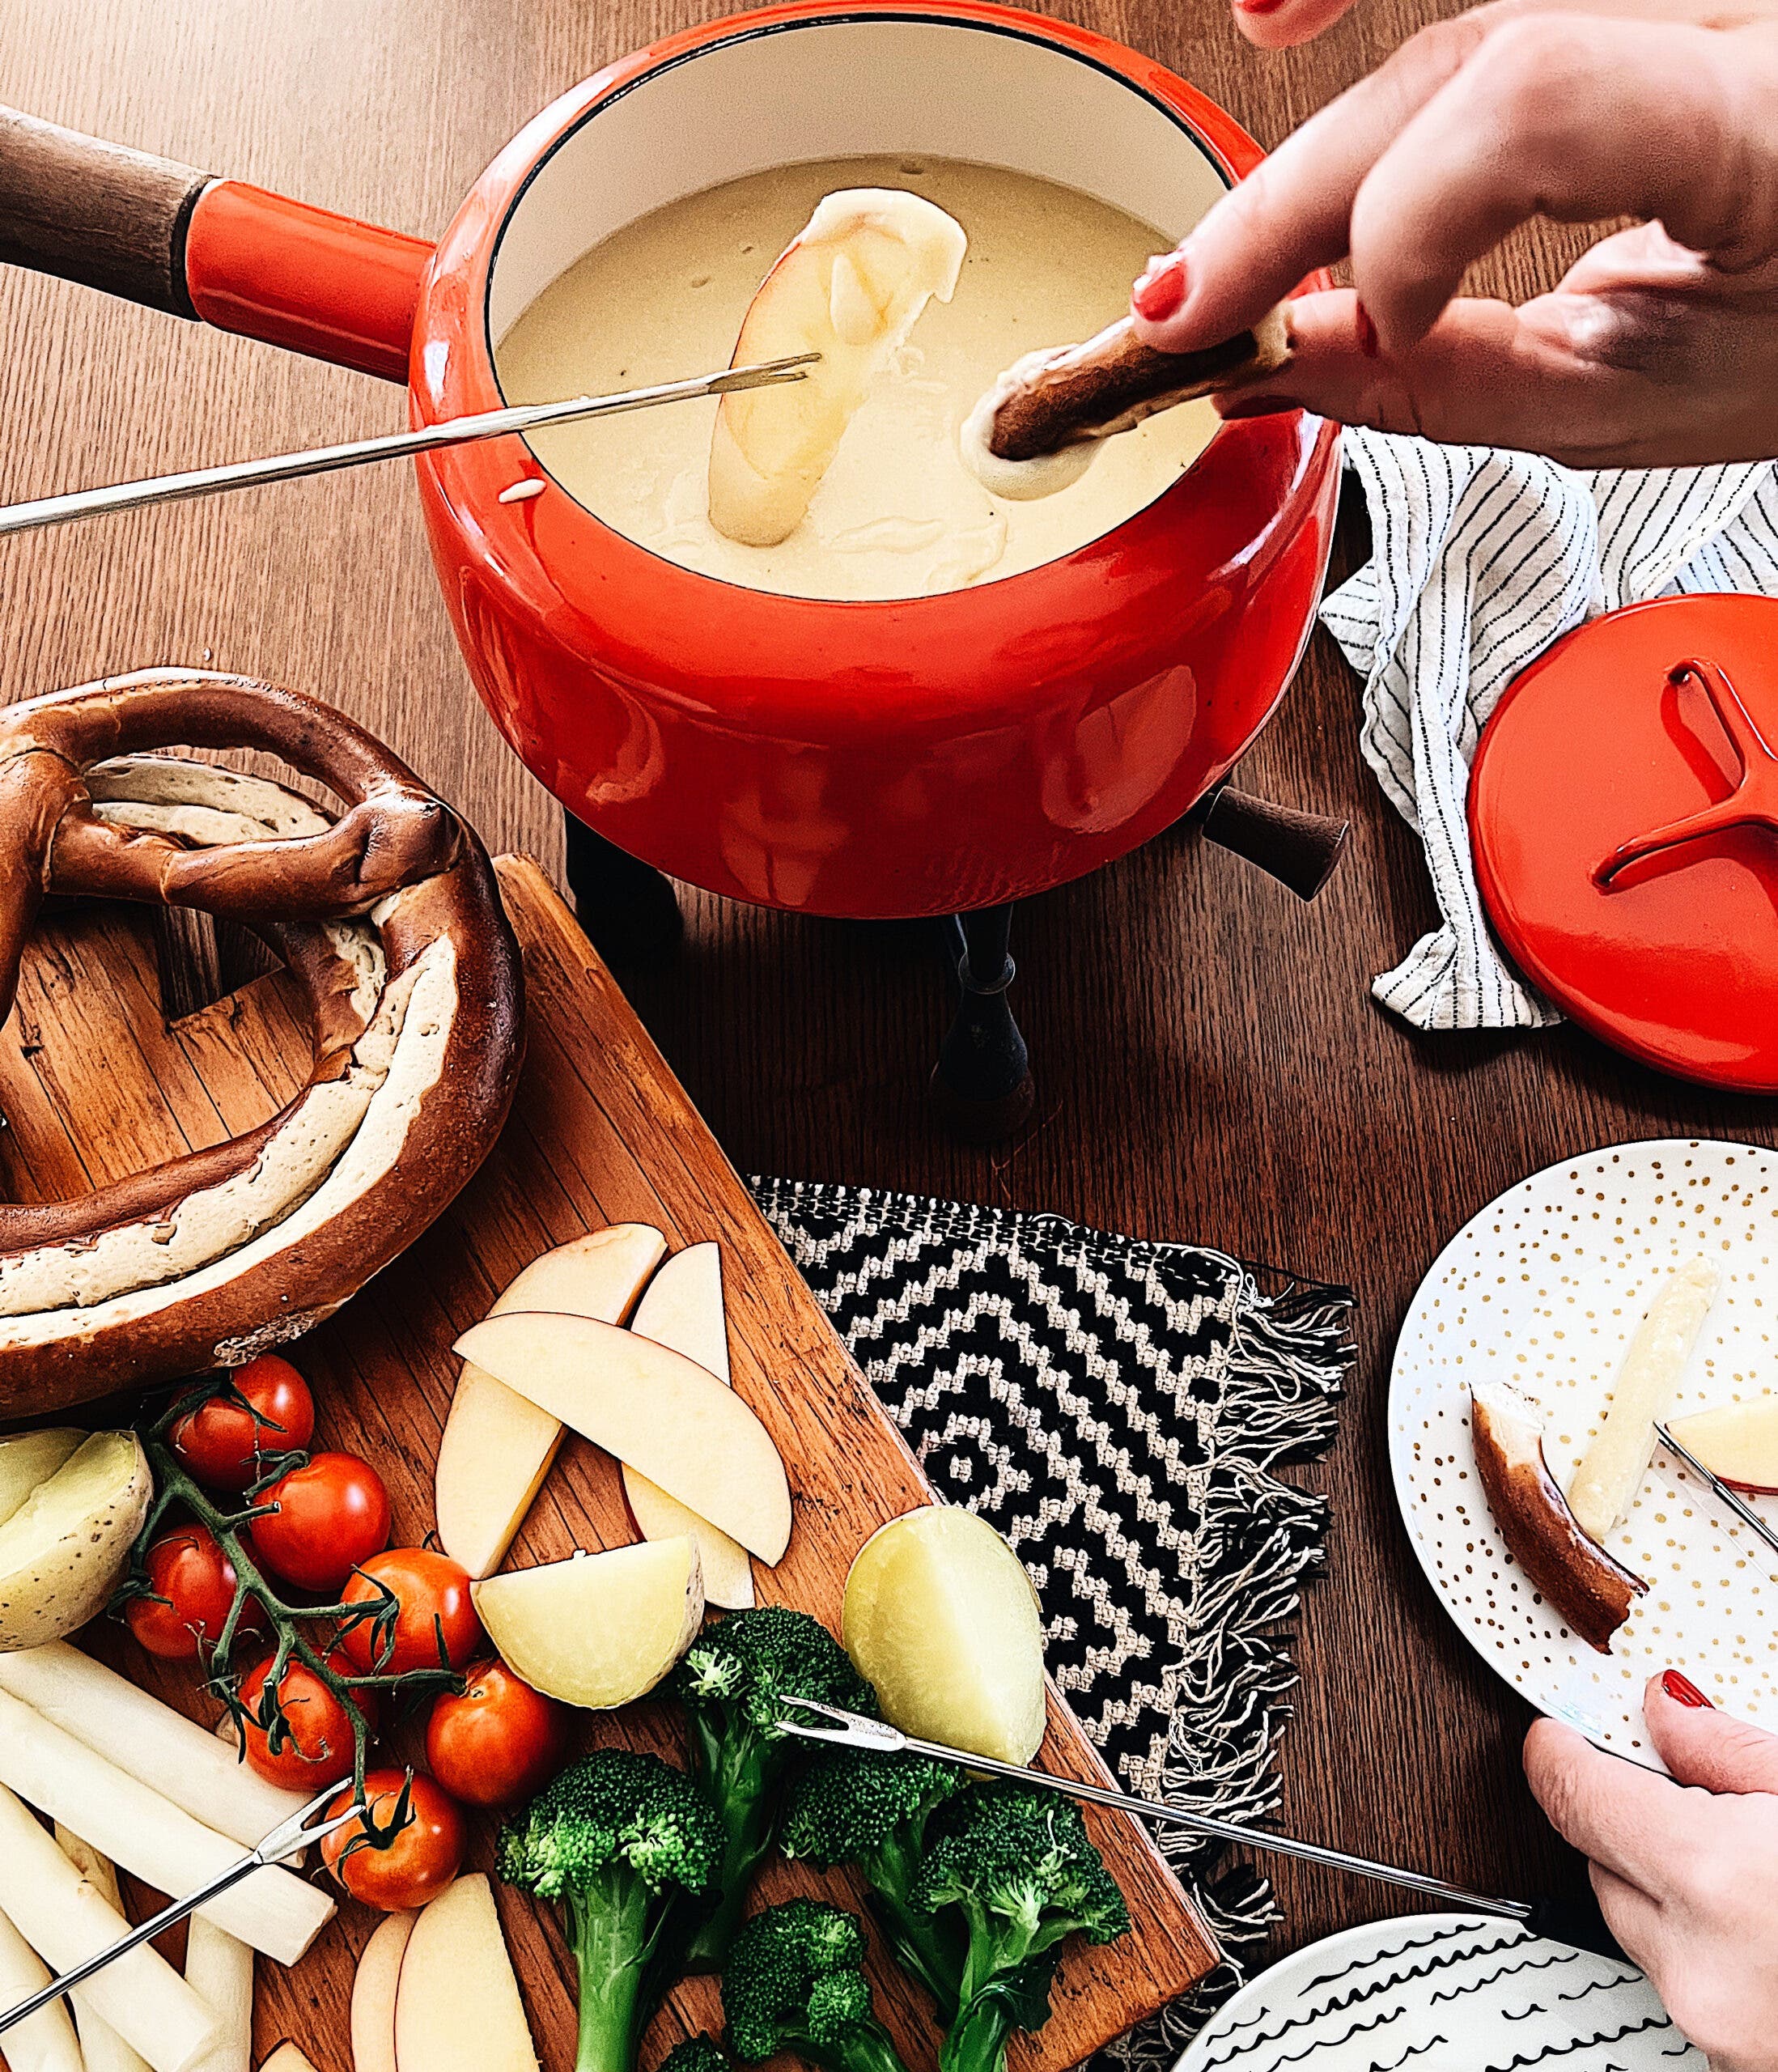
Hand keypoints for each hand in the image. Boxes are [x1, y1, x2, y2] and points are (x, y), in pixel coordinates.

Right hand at [1129, 0, 1777, 465]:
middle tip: (1190, 306)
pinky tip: (1280, 10)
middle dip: (1292, 190)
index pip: (1532, 107)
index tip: (1360, 329)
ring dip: (1320, 50)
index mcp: (1757, 126)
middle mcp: (1726, 13)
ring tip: (1237, 143)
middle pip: (1458, 55)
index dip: (1404, 216)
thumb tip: (1282, 371)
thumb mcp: (1644, 397)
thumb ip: (1456, 385)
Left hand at [1524, 1671, 1777, 2068]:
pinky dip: (1717, 1952)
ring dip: (1679, 1894)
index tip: (1558, 1732)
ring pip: (1644, 1932)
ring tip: (1770, 1875)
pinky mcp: (1738, 2071)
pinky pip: (1691, 1987)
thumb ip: (1732, 1752)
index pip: (1575, 1797)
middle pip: (1603, 1865)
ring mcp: (1719, 2032)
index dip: (1560, 1751)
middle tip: (1710, 1803)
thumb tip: (1664, 1712)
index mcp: (1716, 1880)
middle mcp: (1700, 1967)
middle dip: (1637, 1825)